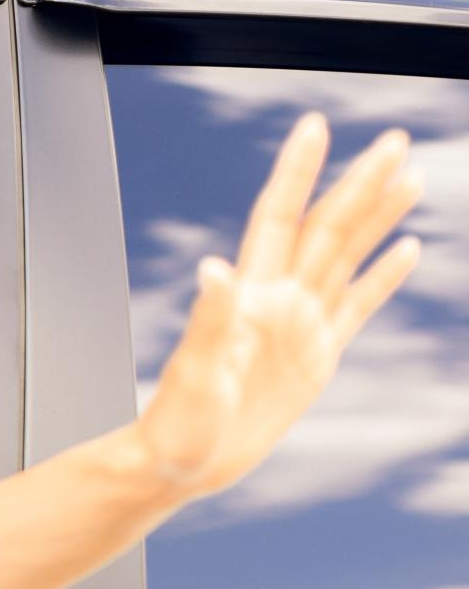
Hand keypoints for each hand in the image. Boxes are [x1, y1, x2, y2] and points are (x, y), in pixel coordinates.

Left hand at [135, 113, 423, 499]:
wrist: (182, 463)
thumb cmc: (177, 422)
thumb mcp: (195, 373)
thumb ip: (209, 320)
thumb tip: (212, 268)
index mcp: (249, 295)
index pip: (280, 217)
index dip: (298, 172)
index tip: (315, 125)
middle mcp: (277, 300)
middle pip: (327, 227)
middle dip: (360, 183)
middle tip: (396, 139)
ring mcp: (300, 325)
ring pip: (348, 256)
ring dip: (378, 217)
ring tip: (410, 176)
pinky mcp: (316, 356)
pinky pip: (357, 306)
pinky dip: (382, 276)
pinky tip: (407, 248)